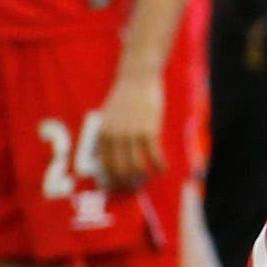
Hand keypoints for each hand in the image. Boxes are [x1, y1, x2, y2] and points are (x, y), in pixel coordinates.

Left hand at [95, 64, 166, 189]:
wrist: (138, 78)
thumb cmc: (125, 96)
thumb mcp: (109, 116)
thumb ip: (110, 134)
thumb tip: (114, 155)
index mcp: (103, 134)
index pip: (105, 165)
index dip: (111, 179)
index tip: (117, 188)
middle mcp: (114, 137)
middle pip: (119, 169)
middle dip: (126, 182)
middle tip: (133, 188)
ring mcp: (131, 135)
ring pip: (135, 165)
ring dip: (141, 176)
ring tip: (147, 180)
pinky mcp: (148, 131)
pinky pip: (153, 155)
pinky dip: (159, 165)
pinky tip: (163, 170)